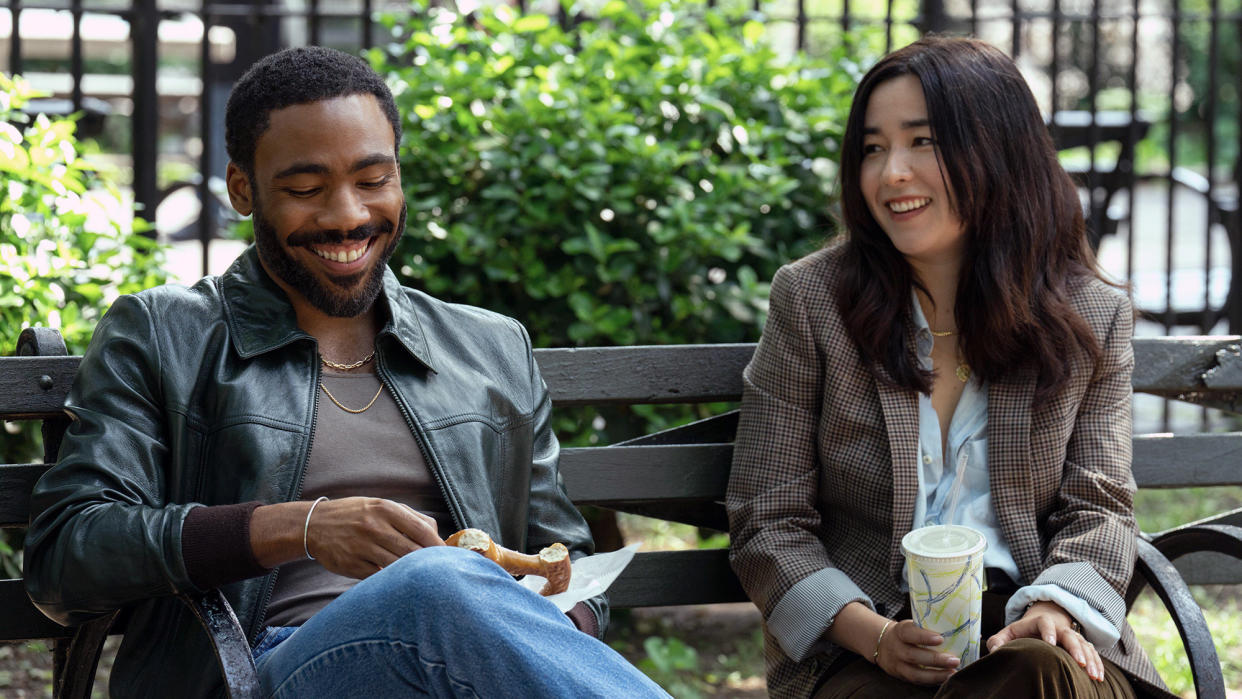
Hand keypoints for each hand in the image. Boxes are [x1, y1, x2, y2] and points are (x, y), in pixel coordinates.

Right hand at [307, 497, 443, 577]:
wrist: (314, 524)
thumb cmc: (356, 514)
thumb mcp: (381, 506)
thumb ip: (411, 517)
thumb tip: (437, 534)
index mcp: (386, 509)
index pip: (422, 530)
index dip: (438, 546)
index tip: (448, 555)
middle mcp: (374, 526)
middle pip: (412, 551)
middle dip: (429, 563)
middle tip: (439, 571)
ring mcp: (362, 547)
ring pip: (397, 566)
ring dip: (411, 573)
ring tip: (422, 577)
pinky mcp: (352, 565)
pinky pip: (379, 576)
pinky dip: (391, 580)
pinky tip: (398, 580)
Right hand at [874, 619, 960, 685]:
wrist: (882, 645)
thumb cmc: (907, 634)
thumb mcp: (911, 625)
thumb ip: (927, 626)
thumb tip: (959, 626)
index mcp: (899, 632)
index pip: (909, 633)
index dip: (923, 636)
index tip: (940, 639)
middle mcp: (896, 648)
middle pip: (913, 655)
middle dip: (935, 659)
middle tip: (955, 660)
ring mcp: (897, 664)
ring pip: (914, 673)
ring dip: (936, 675)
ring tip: (952, 673)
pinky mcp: (902, 676)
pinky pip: (917, 681)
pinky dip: (932, 681)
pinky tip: (946, 678)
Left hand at [986, 601, 1103, 681]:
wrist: (1041, 624)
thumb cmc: (1022, 632)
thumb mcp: (1008, 633)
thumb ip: (998, 640)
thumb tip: (994, 650)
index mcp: (1040, 622)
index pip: (1045, 623)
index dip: (1048, 631)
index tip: (1050, 644)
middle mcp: (1059, 628)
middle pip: (1069, 635)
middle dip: (1075, 648)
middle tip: (1079, 663)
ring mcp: (1071, 636)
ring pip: (1084, 645)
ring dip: (1090, 659)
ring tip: (1093, 675)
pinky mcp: (1080, 645)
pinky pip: (1091, 653)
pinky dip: (1097, 663)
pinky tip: (1099, 677)